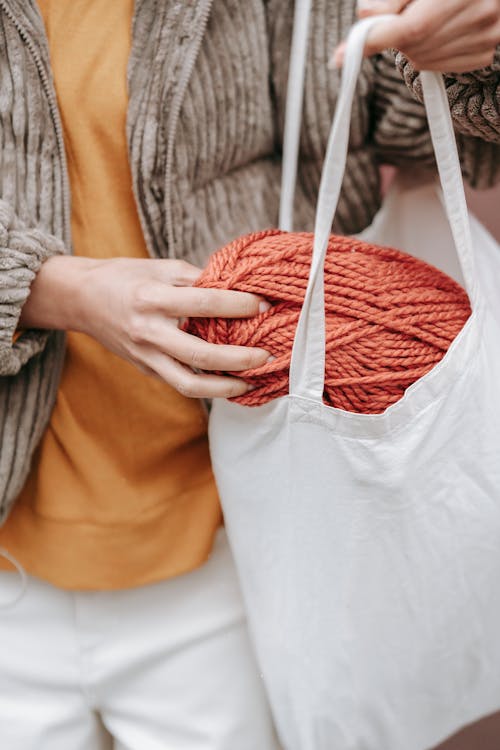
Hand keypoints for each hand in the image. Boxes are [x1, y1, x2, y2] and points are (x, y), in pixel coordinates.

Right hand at [20, 255, 270, 398]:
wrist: (81, 299)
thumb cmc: (124, 277)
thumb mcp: (160, 267)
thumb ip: (197, 280)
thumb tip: (238, 289)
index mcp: (152, 297)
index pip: (204, 303)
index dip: (239, 305)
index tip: (263, 305)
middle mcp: (148, 331)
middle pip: (201, 354)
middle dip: (240, 358)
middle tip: (266, 355)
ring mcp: (145, 355)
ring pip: (190, 384)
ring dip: (226, 387)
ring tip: (252, 382)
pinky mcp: (145, 369)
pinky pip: (180, 384)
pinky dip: (208, 387)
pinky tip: (229, 382)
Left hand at [331, 0, 499, 71]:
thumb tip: (365, 15)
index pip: (411, 27)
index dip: (375, 40)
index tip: (340, 56)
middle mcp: (480, 14)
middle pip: (413, 46)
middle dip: (395, 38)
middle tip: (396, 19)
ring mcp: (485, 38)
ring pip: (422, 61)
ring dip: (410, 47)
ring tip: (423, 21)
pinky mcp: (482, 55)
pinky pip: (438, 68)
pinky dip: (427, 55)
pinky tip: (436, 34)